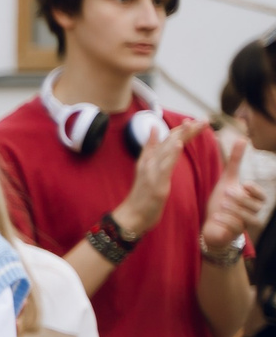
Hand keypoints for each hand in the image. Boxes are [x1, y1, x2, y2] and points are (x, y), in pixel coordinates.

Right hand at [111, 118, 202, 236]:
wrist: (131, 216)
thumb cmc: (141, 196)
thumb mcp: (146, 170)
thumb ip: (150, 150)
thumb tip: (154, 129)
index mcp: (149, 159)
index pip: (168, 139)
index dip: (182, 129)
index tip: (197, 122)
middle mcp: (149, 162)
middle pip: (170, 141)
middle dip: (188, 129)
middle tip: (205, 120)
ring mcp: (151, 172)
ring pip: (166, 150)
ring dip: (181, 136)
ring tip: (192, 125)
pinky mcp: (156, 183)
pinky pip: (165, 167)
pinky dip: (171, 154)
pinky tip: (179, 144)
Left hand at [200, 130, 264, 250]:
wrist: (211, 223)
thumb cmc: (221, 199)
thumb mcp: (228, 178)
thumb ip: (236, 160)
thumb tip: (243, 138)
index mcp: (253, 200)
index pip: (261, 196)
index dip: (255, 191)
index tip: (244, 184)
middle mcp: (252, 212)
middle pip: (255, 206)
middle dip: (241, 199)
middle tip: (227, 193)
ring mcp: (244, 225)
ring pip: (248, 219)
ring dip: (235, 211)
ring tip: (222, 204)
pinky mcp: (233, 234)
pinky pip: (235, 230)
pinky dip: (227, 222)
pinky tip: (216, 216)